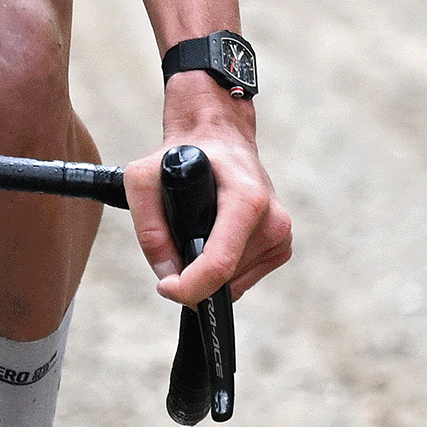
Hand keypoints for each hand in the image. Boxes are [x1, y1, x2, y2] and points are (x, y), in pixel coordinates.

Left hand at [127, 86, 287, 304]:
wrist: (221, 138)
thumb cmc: (186, 155)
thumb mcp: (144, 179)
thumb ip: (149, 229)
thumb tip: (167, 274)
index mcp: (246, 200)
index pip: (219, 264)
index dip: (188, 287)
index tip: (165, 286)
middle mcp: (272, 219)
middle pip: (224, 279)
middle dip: (193, 277)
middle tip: (175, 247)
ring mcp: (282, 234)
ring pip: (234, 284)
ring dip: (208, 273)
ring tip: (200, 232)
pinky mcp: (282, 245)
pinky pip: (245, 279)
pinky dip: (225, 270)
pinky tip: (217, 239)